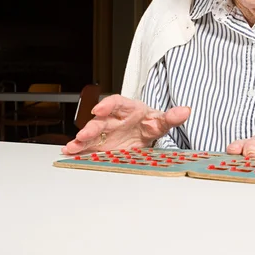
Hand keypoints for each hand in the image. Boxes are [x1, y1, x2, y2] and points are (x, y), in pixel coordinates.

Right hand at [62, 94, 190, 154]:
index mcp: (127, 108)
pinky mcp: (100, 145)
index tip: (99, 109)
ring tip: (72, 147)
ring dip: (80, 140)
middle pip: (100, 121)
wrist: (144, 133)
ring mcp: (105, 132)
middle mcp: (113, 119)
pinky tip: (69, 152)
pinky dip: (77, 148)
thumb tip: (185, 111)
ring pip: (90, 134)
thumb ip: (171, 117)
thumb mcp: (161, 121)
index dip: (106, 105)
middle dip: (91, 127)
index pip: (115, 102)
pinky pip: (87, 146)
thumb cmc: (150, 123)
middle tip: (84, 134)